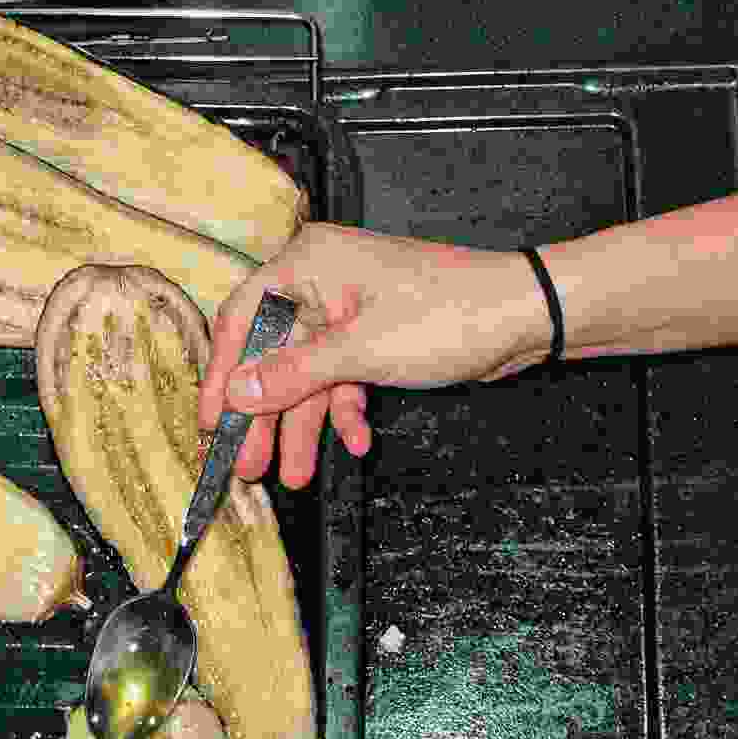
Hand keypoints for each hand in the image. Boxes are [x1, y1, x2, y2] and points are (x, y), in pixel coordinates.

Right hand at [197, 222, 551, 489]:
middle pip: (275, 354)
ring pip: (309, 374)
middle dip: (265, 414)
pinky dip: (346, 411)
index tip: (211, 421)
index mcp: (309, 263)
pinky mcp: (375, 336)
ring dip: (303, 425)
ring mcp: (350, 310)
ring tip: (293, 475)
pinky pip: (343, 377)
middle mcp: (322, 281)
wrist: (525, 315)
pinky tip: (355, 442)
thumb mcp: (362, 351)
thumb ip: (296, 373)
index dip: (224, 372)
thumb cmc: (448, 314)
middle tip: (248, 466)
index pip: (244, 316)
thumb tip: (238, 391)